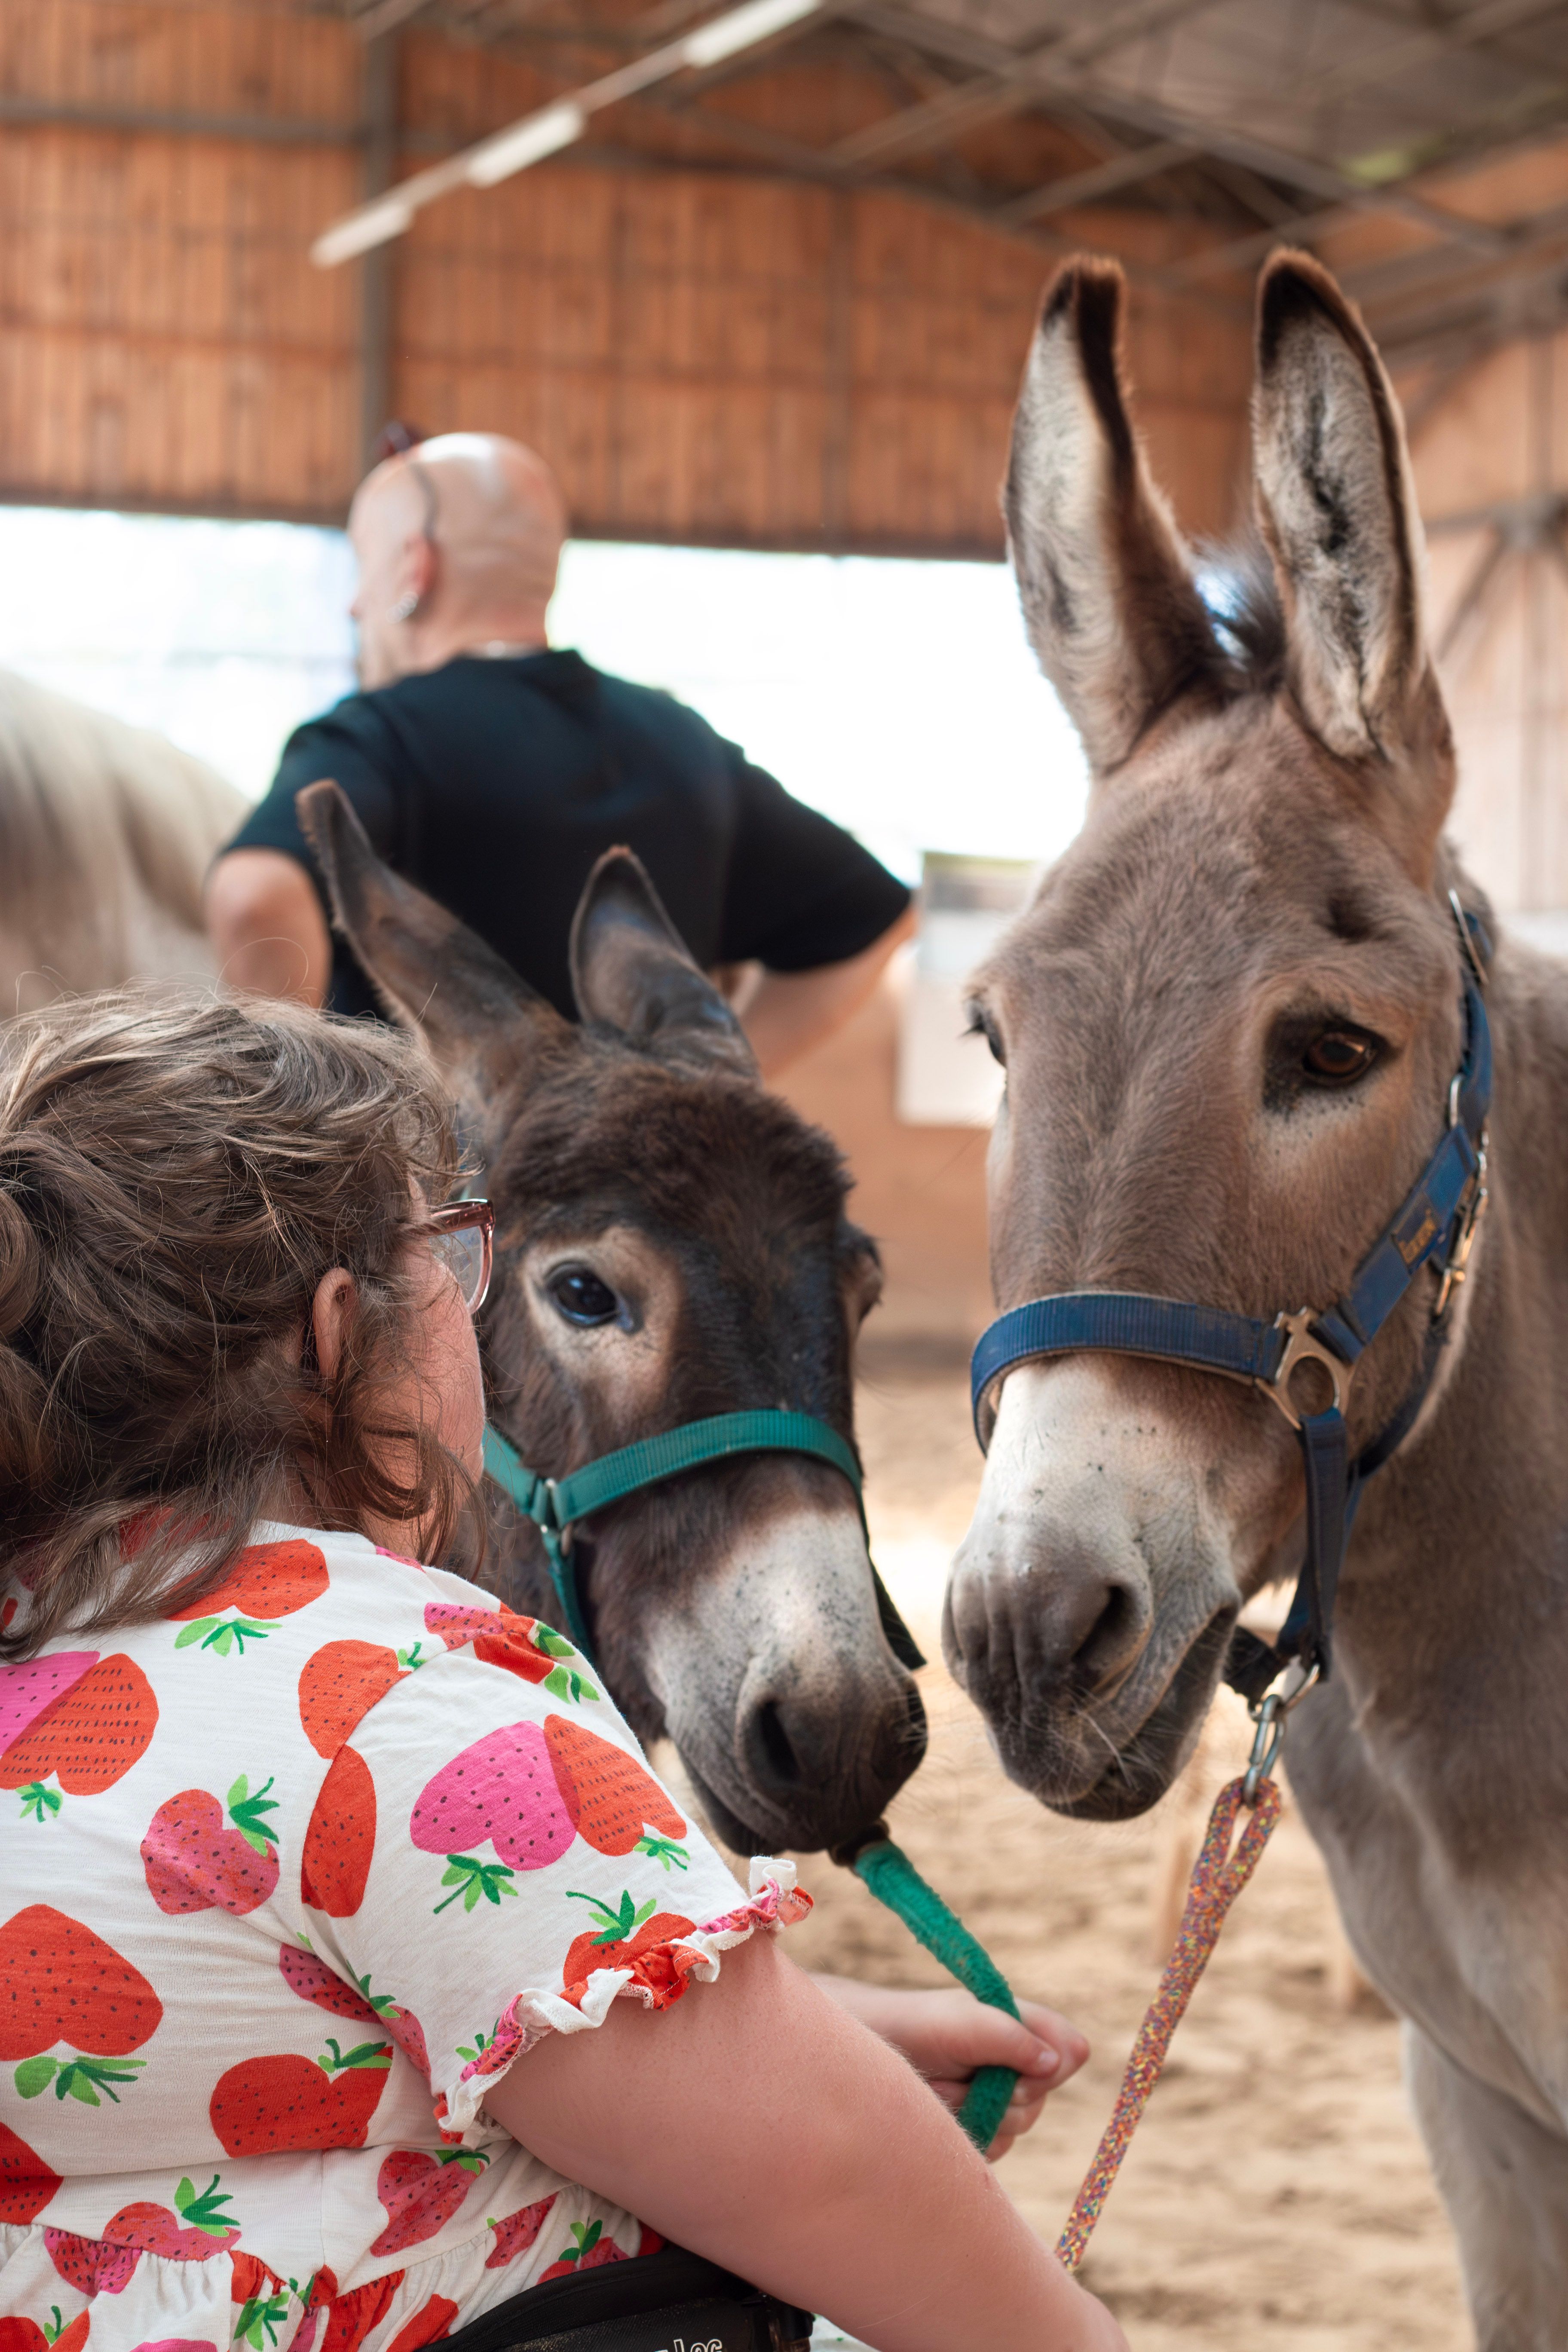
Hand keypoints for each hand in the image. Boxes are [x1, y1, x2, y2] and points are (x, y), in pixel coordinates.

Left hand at [809, 1976, 1087, 2159]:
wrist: (864, 2064)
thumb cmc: (911, 2027)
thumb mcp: (958, 2022)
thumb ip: (1007, 2036)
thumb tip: (1057, 2061)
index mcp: (1016, 2025)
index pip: (1067, 2048)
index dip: (1052, 2061)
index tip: (1024, 2064)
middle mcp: (1012, 2064)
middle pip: (1041, 2096)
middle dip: (1000, 2089)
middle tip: (960, 2070)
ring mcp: (996, 2102)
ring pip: (1016, 2126)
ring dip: (974, 2109)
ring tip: (939, 2085)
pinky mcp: (979, 2133)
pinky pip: (993, 2148)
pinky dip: (966, 2132)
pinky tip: (938, 2113)